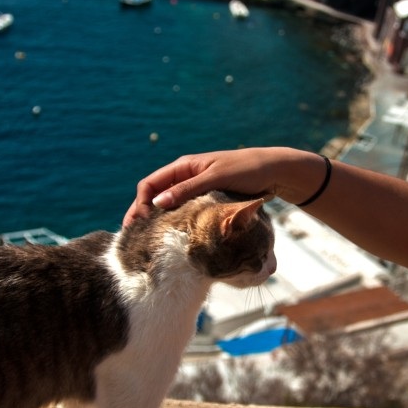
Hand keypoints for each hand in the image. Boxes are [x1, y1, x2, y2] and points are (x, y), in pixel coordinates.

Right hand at [123, 148, 315, 226]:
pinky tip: (171, 237)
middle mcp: (185, 176)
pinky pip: (183, 210)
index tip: (138, 224)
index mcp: (184, 166)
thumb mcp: (216, 179)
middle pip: (154, 196)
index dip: (140, 203)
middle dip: (141, 214)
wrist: (275, 171)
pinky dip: (173, 222)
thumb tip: (157, 203)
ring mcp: (195, 188)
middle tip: (133, 237)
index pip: (150, 184)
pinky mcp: (206, 199)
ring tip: (147, 240)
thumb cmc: (247, 171)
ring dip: (156, 220)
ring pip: (167, 205)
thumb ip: (187, 189)